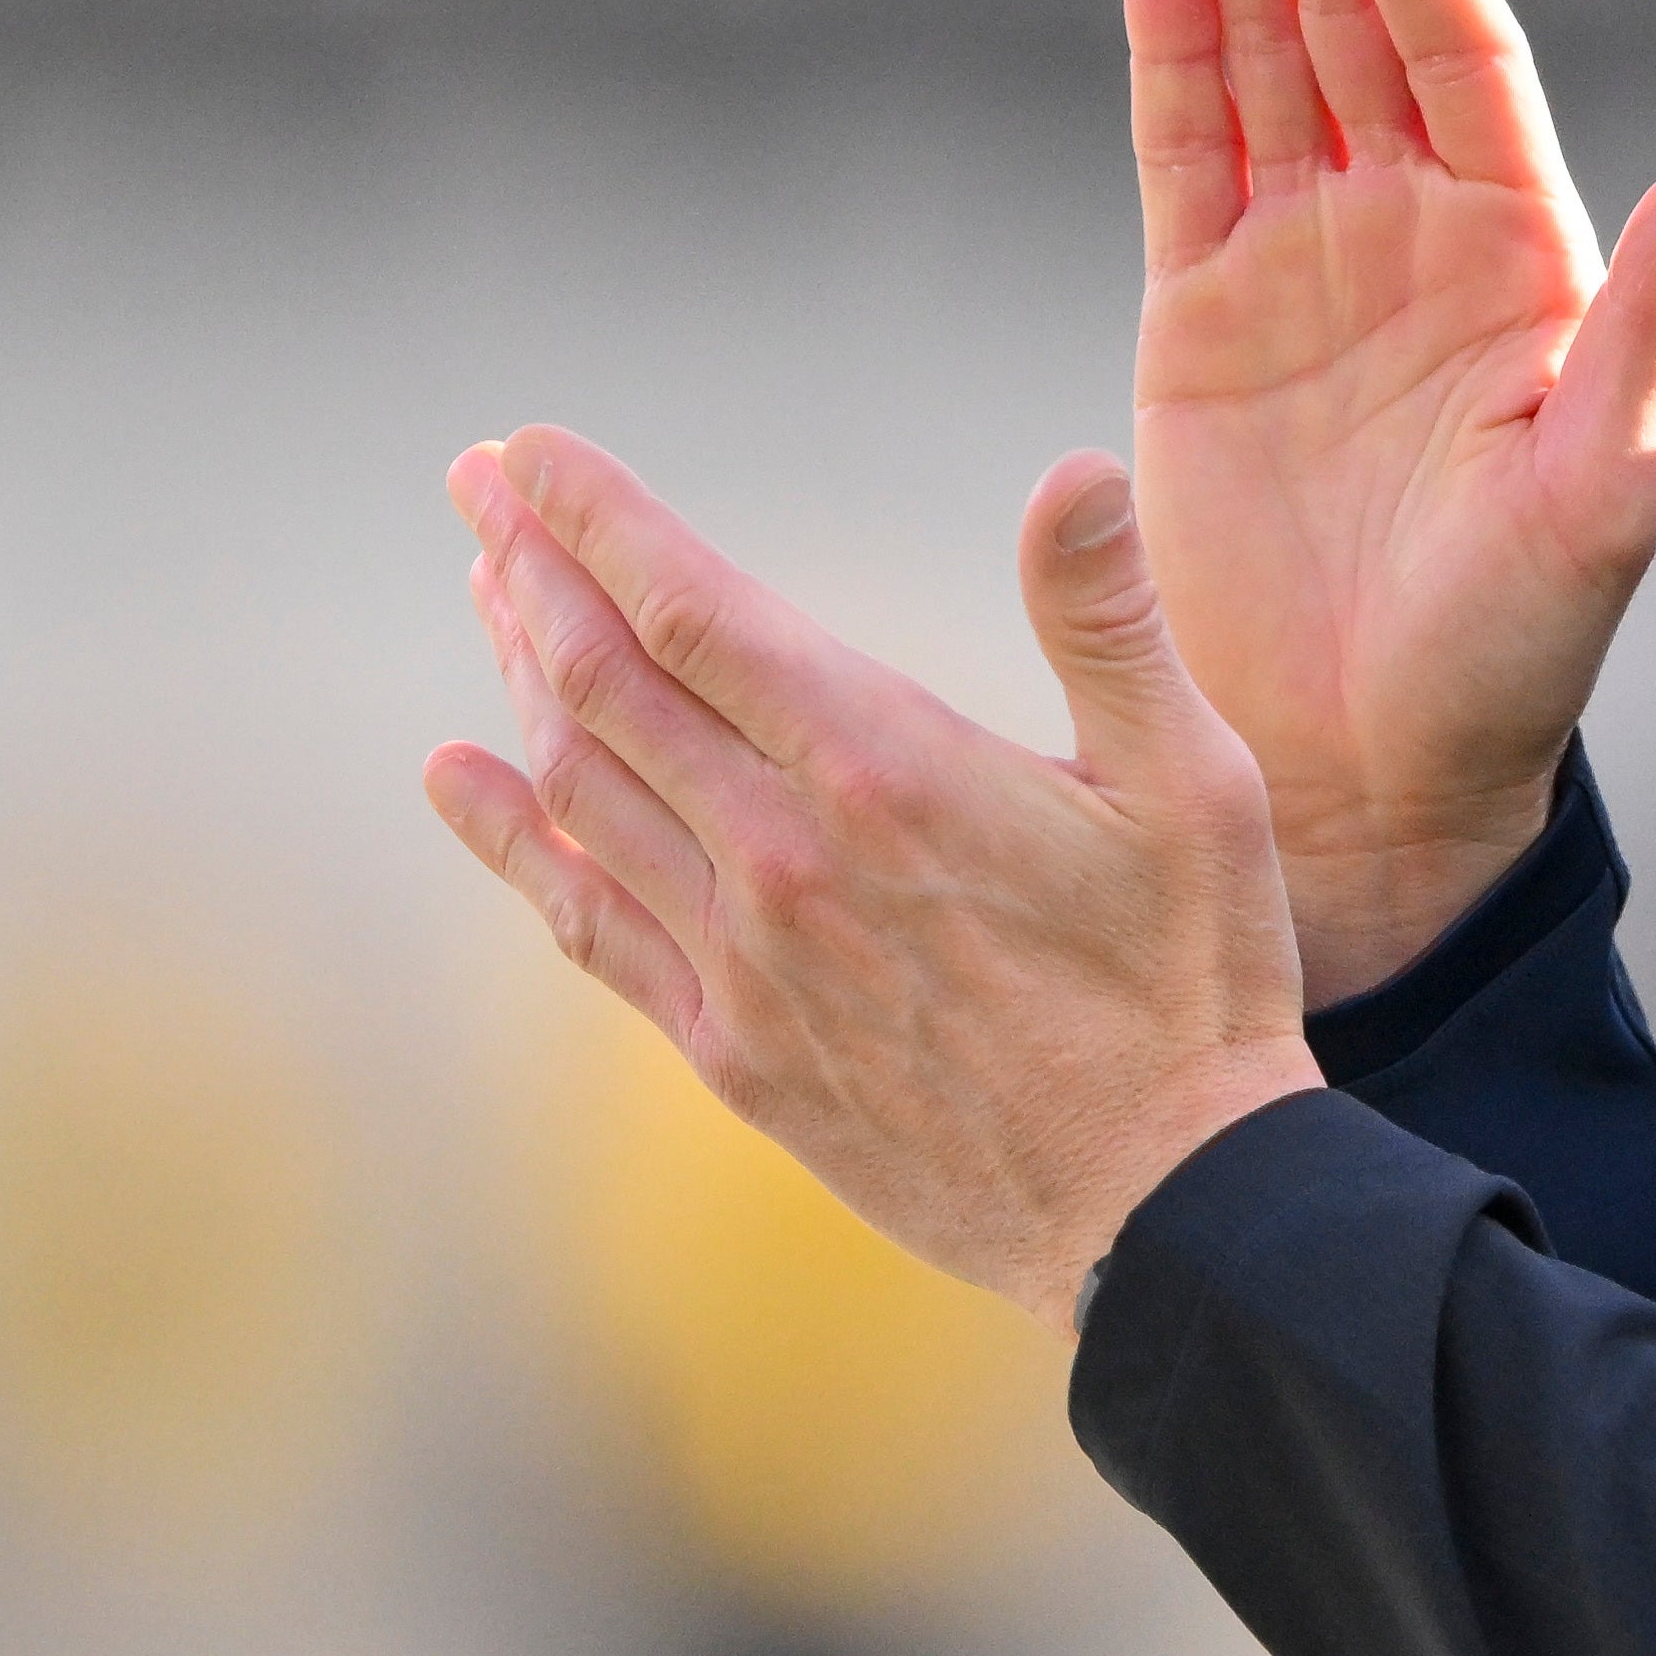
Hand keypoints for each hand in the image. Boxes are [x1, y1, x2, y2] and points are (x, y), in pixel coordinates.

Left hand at [418, 426, 1317, 1334]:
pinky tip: (460, 780)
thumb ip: (1108, 621)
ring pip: (581, 789)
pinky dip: (507, 839)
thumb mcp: (1195, 782)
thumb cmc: (1195, 978)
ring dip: (520, 677)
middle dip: (531, 567)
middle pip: (606, 682)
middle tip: (477, 485)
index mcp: (887, 769)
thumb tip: (1074, 472)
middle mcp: (784, 857)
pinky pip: (584, 925)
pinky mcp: (733, 1049)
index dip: (596, 518)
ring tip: (490, 592)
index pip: (693, 610)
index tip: (527, 451)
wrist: (1163, 1203)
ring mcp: (744, 961)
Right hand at [1129, 0, 1655, 996]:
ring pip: (1266, 57)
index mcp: (1528, 257)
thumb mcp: (1609, 487)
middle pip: (1357, 20)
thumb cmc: (1517, 649)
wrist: (1378, 768)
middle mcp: (1417, 233)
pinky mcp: (1202, 318)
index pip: (1461, 57)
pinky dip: (1173, 48)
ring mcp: (1305, 265)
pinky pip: (1186, 153)